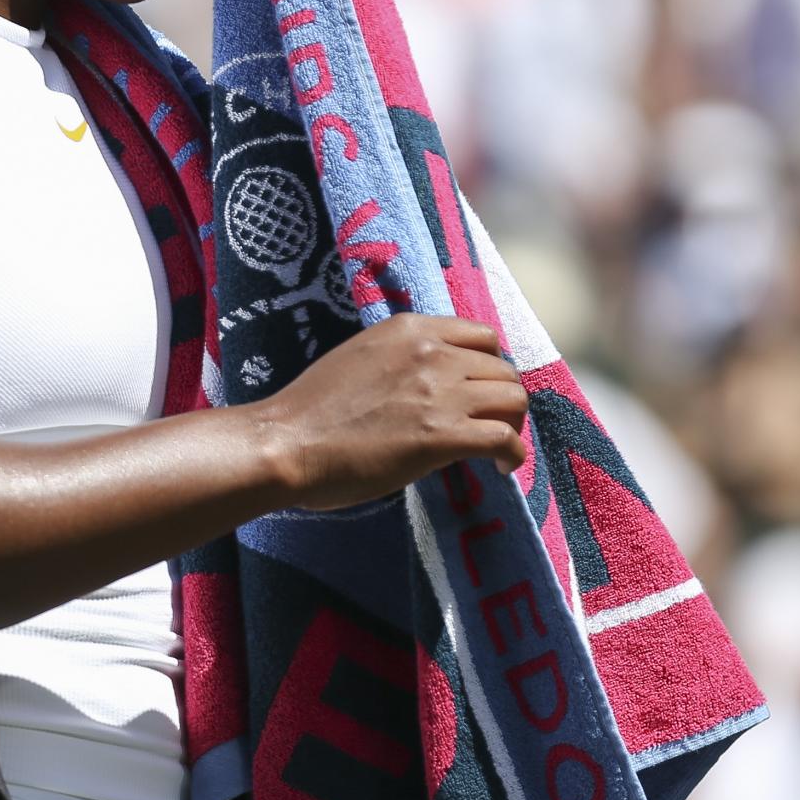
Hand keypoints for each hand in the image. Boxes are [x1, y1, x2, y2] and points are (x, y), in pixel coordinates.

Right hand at [252, 314, 526, 511]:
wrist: (286, 442)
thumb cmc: (310, 409)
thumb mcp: (361, 359)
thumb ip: (401, 363)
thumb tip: (428, 388)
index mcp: (409, 329)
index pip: (482, 337)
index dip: (488, 368)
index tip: (479, 393)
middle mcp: (432, 353)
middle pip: (503, 370)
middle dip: (502, 400)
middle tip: (488, 428)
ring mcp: (440, 393)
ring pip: (513, 400)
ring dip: (512, 426)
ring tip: (495, 450)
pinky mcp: (442, 435)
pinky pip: (504, 439)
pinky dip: (512, 456)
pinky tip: (499, 470)